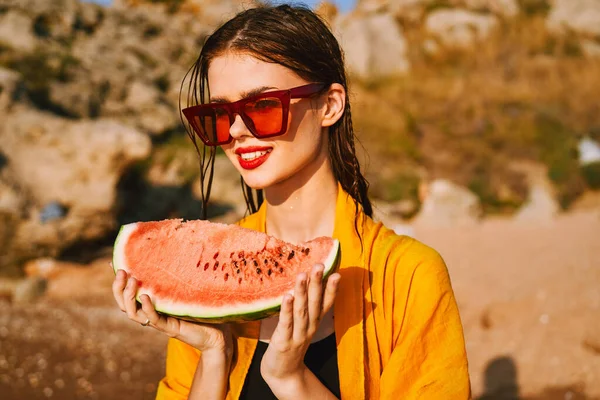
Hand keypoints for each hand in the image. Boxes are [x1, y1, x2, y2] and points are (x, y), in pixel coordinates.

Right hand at [111, 266, 232, 358]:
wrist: (217, 333)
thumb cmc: (202, 309)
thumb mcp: (185, 289)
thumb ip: (175, 277)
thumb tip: (172, 251)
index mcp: (152, 305)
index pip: (127, 294)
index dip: (118, 281)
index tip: (114, 263)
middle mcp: (151, 314)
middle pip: (124, 304)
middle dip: (118, 288)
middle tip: (122, 271)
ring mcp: (159, 322)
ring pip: (133, 313)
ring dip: (129, 296)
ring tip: (132, 281)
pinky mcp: (169, 329)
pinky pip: (153, 319)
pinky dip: (148, 308)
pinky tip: (146, 296)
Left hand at [260, 264, 339, 386]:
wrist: (282, 374)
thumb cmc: (291, 343)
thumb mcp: (303, 325)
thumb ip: (307, 306)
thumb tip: (307, 283)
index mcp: (315, 322)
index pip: (326, 303)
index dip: (331, 289)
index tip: (336, 272)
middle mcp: (309, 328)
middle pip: (315, 304)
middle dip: (317, 283)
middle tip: (319, 265)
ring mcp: (297, 336)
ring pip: (302, 311)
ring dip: (303, 292)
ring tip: (303, 274)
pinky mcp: (283, 342)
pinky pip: (286, 324)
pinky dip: (287, 310)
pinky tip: (288, 296)